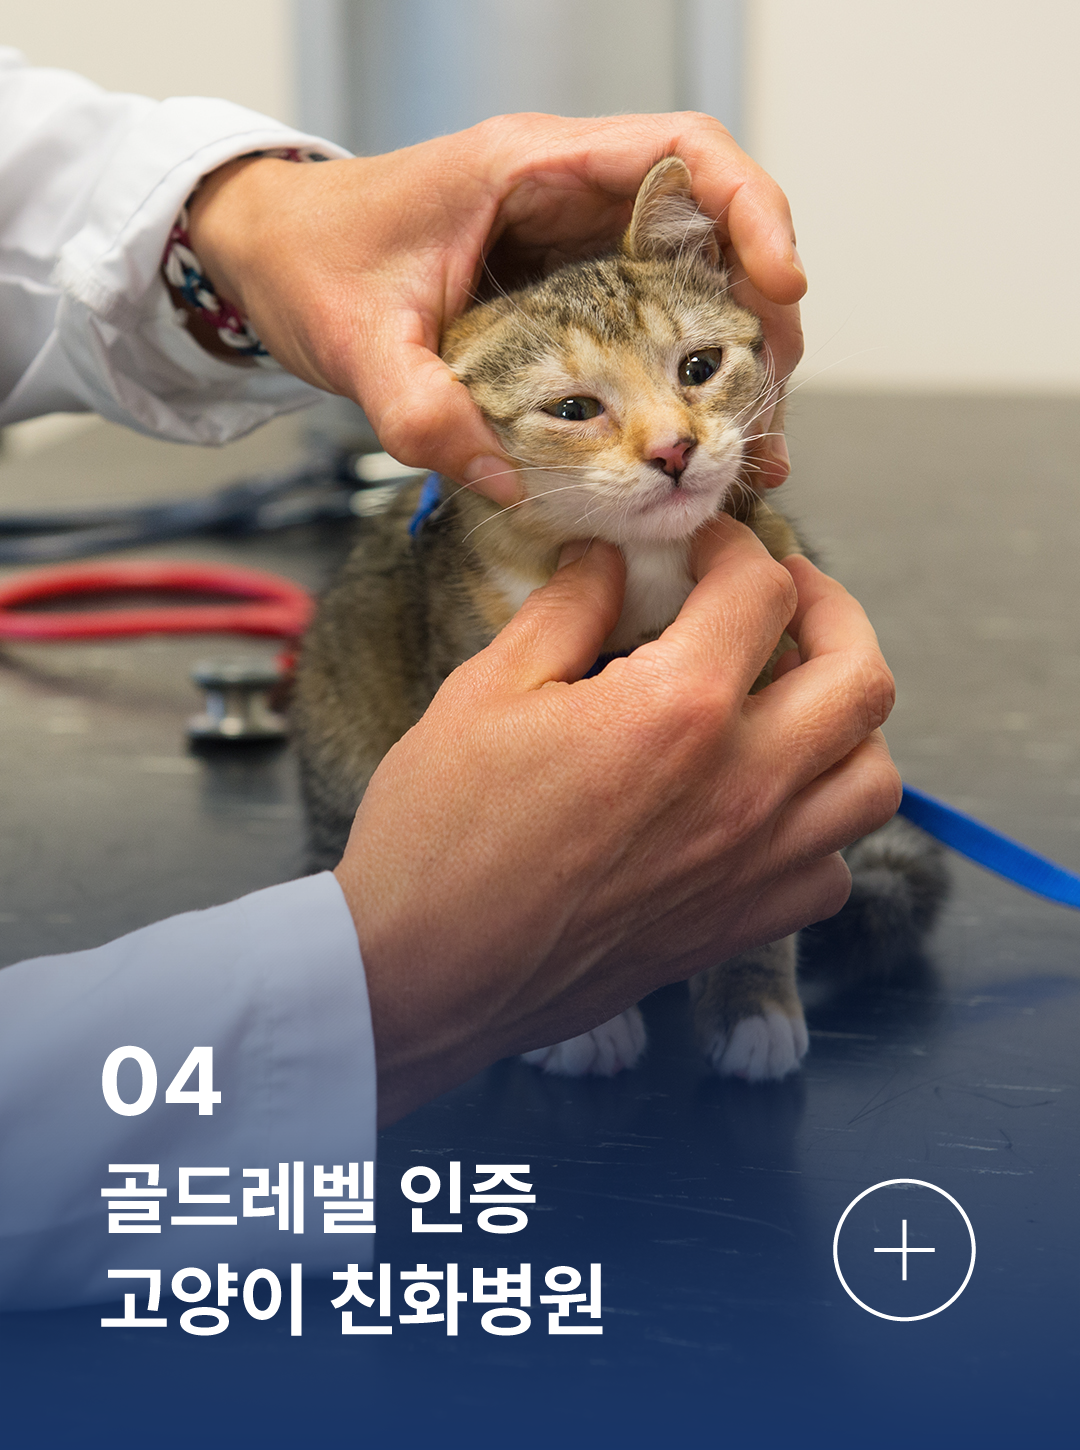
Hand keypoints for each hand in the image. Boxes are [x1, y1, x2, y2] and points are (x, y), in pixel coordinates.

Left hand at [186, 113, 803, 501]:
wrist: (266, 257)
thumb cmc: (306, 263)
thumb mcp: (354, 341)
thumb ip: (420, 411)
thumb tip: (509, 483)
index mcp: (531, 168)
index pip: (683, 153)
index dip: (752, 209)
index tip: (782, 286)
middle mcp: (567, 198)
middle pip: (711, 230)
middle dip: (759, 313)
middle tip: (765, 407)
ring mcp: (570, 247)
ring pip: (691, 284)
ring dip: (731, 358)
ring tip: (751, 443)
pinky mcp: (562, 295)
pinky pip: (649, 324)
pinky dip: (682, 380)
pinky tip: (693, 441)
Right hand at [333, 518, 898, 1124]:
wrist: (426, 971)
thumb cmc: (441, 830)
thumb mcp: (488, 689)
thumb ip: (566, 611)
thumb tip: (608, 562)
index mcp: (678, 709)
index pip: (762, 593)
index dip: (737, 547)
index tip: (706, 548)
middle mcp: (743, 786)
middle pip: (860, 677)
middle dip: (830, 612)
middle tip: (783, 597)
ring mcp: (753, 865)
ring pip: (872, 778)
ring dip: (846, 722)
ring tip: (791, 699)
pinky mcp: (739, 926)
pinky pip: (831, 868)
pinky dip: (818, 824)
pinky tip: (764, 804)